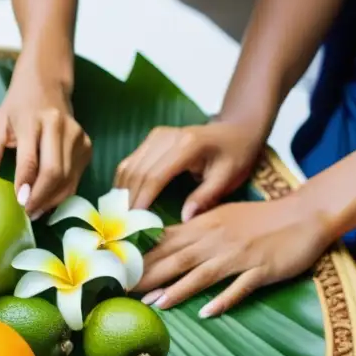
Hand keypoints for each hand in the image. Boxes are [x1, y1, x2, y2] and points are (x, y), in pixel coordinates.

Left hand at [0, 72, 91, 219]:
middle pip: (54, 172)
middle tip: (27, 213)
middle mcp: (58, 127)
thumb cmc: (18, 108)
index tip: (19, 203)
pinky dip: (62, 193)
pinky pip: (75, 177)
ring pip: (67, 179)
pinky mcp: (86, 145)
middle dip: (40, 198)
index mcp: (33, 120)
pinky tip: (48, 200)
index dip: (26, 184)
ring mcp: (76, 136)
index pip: (31, 159)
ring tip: (35, 211)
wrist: (47, 84)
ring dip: (52, 200)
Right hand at [114, 121, 264, 221]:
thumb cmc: (235, 155)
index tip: (134, 224)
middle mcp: (167, 137)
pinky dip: (124, 183)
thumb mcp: (227, 178)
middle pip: (137, 172)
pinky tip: (124, 201)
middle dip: (128, 201)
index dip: (141, 201)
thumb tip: (183, 220)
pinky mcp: (152, 138)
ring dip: (122, 193)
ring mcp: (157, 135)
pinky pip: (130, 162)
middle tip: (123, 226)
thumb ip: (205, 197)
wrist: (236, 129)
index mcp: (187, 146)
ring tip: (120, 217)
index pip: (155, 177)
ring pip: (129, 166)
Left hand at [134, 192, 332, 316]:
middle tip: (123, 292)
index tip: (117, 272)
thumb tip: (165, 241)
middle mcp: (217, 239)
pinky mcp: (261, 269)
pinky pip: (239, 287)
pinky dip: (223, 299)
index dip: (140, 258)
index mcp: (205, 225)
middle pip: (176, 259)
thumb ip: (194, 229)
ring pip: (202, 274)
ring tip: (153, 304)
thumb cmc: (262, 218)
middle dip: (148, 276)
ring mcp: (239, 255)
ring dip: (177, 289)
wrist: (306, 213)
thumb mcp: (222, 217)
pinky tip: (206, 313)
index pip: (165, 242)